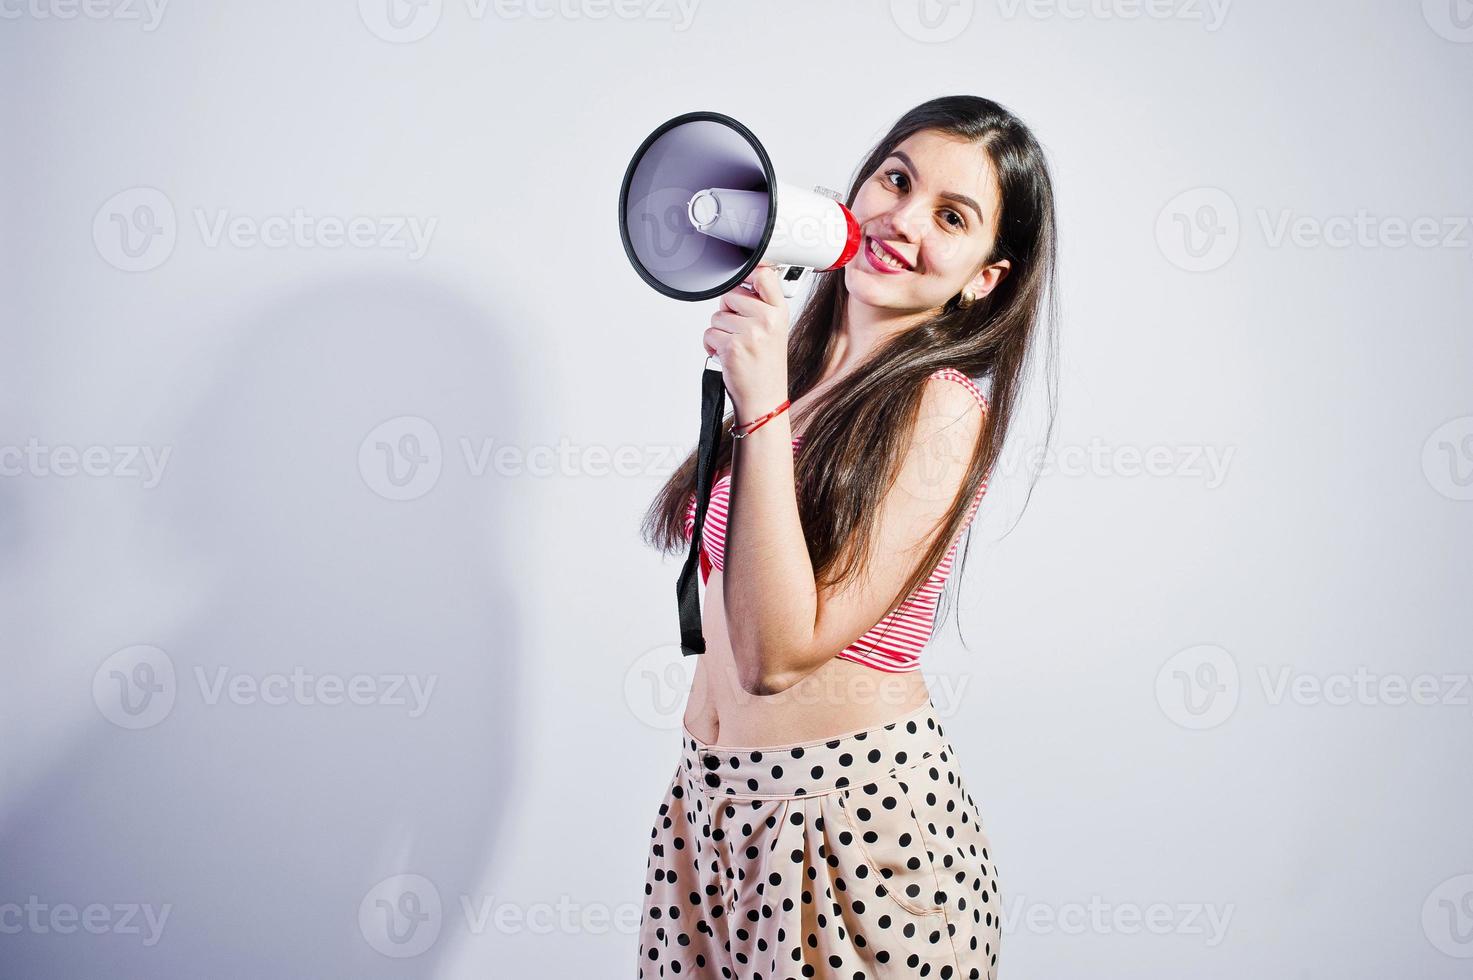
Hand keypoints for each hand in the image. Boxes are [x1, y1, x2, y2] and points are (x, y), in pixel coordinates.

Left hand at [704, 262, 790, 419]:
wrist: (765, 400)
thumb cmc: (766, 368)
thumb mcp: (774, 332)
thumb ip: (761, 307)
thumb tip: (741, 283)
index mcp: (779, 312)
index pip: (764, 275)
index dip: (748, 274)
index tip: (744, 282)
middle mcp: (767, 320)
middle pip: (730, 295)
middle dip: (728, 312)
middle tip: (740, 333)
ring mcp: (750, 333)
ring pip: (716, 317)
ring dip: (719, 333)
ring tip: (735, 348)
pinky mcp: (732, 347)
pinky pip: (709, 334)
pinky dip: (711, 346)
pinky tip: (727, 356)